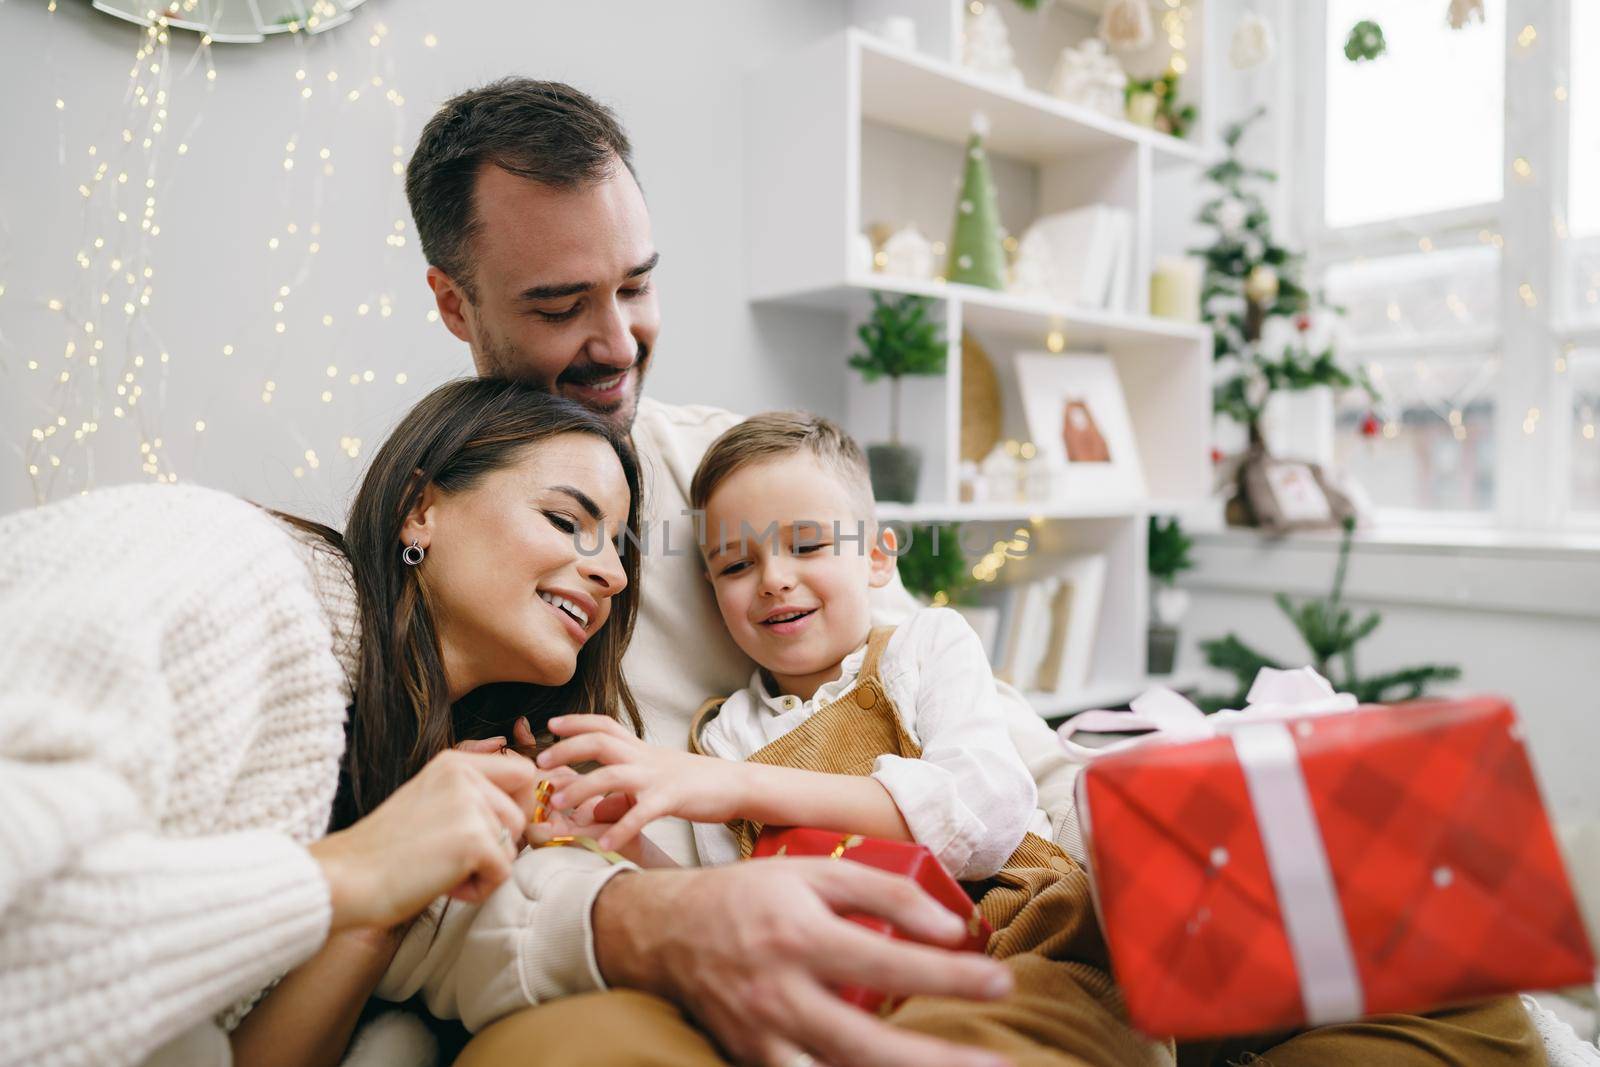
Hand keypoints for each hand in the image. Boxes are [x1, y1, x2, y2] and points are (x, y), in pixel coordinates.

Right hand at [307, 749, 542, 930]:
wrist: (346, 879)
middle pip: (521, 813)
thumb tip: (529, 816)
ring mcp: (470, 805)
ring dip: (485, 868)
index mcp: (453, 763)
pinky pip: (503, 873)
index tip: (496, 831)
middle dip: (500, 844)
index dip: (520, 804)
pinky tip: (444, 886)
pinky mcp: (474, 840)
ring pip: (513, 845)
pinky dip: (479, 890)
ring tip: (444, 871)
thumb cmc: (385, 853)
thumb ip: (472, 800)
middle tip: (459, 859)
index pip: (522, 772)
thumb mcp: (431, 804)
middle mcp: (464, 775)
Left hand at [536, 714, 750, 851]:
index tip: (550, 724)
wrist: (736, 784)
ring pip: (612, 775)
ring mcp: (658, 777)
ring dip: (581, 789)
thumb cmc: (693, 784)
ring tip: (560, 806)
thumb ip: (623, 791)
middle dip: (566, 749)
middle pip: (600, 742)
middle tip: (540, 764)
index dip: (577, 722)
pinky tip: (602, 846)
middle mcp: (645, 757)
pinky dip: (620, 830)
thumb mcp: (654, 779)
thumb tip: (591, 809)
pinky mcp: (672, 798)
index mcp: (641, 750)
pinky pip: (641, 813)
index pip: (605, 725)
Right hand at [593, 861, 1012, 1066]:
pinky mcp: (754, 1062)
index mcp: (799, 937)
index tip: (1002, 981)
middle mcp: (780, 995)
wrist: (666, 932)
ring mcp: (764, 1039)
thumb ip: (886, 892)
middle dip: (937, 1061)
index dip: (948, 975)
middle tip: (998, 1065)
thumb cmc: (754, 896)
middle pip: (867, 1045)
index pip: (887, 962)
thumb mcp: (816, 872)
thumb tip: (953, 929)